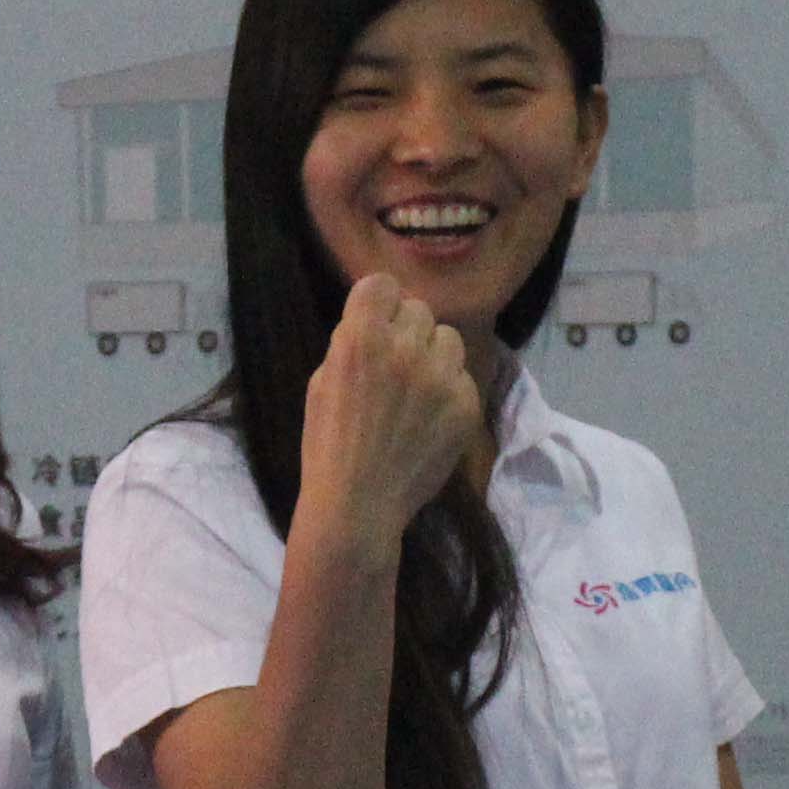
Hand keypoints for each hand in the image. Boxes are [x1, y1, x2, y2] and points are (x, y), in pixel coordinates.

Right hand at [297, 271, 484, 554]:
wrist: (359, 504)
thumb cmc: (329, 444)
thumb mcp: (322, 382)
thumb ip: (351, 344)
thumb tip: (378, 320)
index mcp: (361, 338)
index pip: (382, 284)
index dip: (378, 303)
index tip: (376, 323)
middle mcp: (406, 349)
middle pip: (419, 309)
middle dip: (406, 330)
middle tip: (394, 363)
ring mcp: (441, 377)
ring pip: (449, 339)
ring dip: (433, 355)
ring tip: (416, 389)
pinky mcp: (466, 405)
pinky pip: (463, 378)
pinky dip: (448, 393)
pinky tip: (428, 420)